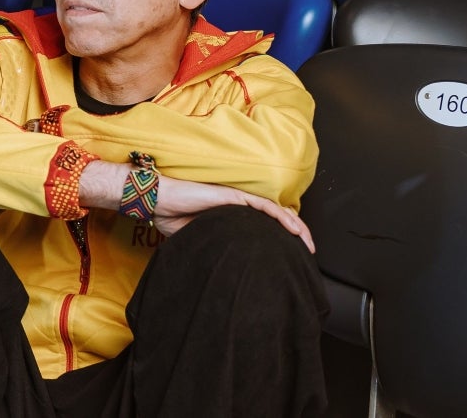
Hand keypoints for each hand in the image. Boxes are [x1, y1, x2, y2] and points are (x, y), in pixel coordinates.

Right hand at [154, 174, 314, 253]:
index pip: (263, 225)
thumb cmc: (171, 216)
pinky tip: (294, 229)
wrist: (157, 200)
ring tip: (309, 243)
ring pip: (275, 211)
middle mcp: (238, 206)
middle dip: (297, 235)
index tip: (293, 257)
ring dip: (295, 227)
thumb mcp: (197, 239)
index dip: (281, 238)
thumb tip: (220, 269)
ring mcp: (236, 199)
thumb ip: (213, 247)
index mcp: (231, 216)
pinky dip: (281, 217)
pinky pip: (263, 205)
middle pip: (275, 218)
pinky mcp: (232, 196)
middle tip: (309, 254)